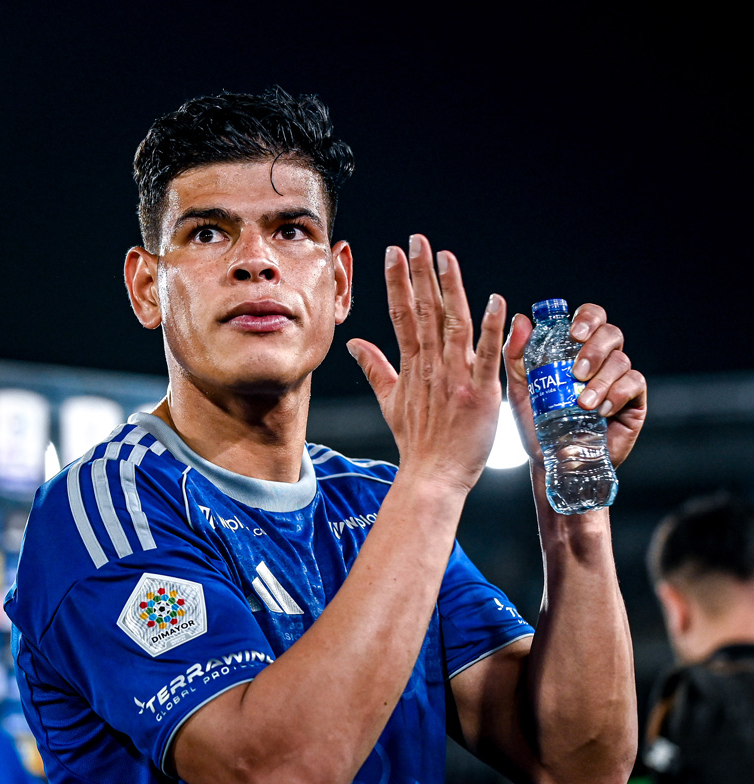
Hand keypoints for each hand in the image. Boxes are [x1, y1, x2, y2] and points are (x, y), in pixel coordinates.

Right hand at [347, 234, 505, 493]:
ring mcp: (456, 379)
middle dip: (420, 273)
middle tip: (418, 239)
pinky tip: (496, 301)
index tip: (395, 252)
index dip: (398, 281)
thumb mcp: (389, 403)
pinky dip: (491, 329)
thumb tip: (355, 344)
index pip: (402, 315)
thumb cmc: (417, 444)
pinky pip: (487, 356)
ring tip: (446, 257)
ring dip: (450, 289)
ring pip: (453, 325)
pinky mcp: (481, 394)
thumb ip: (375, 369)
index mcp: (412, 366)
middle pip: (424, 311)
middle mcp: (432, 367)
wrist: (432, 477)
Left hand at [503, 304, 646, 467]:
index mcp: (576, 350)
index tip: (573, 333)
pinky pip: (635, 383)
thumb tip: (521, 321)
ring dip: (602, 379)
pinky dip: (618, 394)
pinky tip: (601, 410)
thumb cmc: (538, 425)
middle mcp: (601, 360)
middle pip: (611, 333)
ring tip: (583, 403)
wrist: (554, 462)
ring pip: (621, 360)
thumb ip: (516, 357)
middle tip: (577, 372)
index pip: (590, 318)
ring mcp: (619, 379)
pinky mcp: (634, 400)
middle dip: (595, 349)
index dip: (587, 318)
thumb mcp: (520, 391)